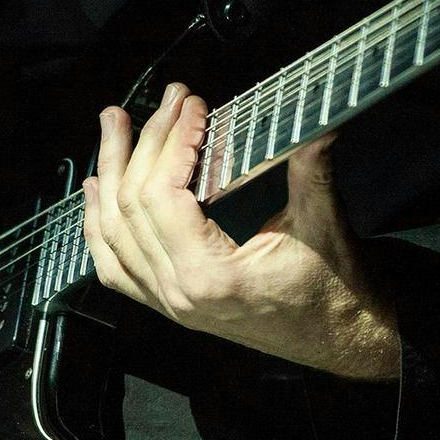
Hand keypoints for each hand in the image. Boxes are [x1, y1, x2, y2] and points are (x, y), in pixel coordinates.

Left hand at [82, 82, 399, 379]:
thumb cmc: (336, 288)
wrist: (342, 338)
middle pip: (131, 207)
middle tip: (161, 101)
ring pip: (112, 236)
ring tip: (113, 129)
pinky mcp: (168, 305)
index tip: (190, 104)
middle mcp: (177, 294)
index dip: (171, 142)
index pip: (163, 196)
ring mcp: (167, 303)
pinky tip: (97, 194)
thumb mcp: (325, 225)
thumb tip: (319, 119)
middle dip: (140, 145)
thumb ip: (312, 171)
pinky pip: (116, 268)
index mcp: (210, 276)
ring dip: (110, 177)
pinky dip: (101, 228)